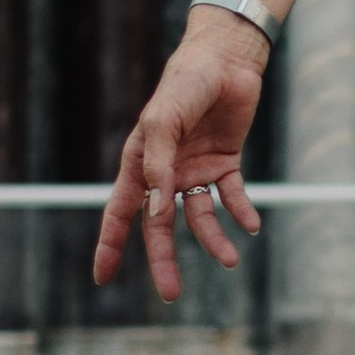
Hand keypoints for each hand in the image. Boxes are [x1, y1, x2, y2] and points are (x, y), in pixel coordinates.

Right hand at [93, 21, 267, 303]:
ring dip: (213, 239)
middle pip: (161, 225)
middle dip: (164, 260)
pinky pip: (231, 195)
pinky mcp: (225, 162)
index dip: (110, 245)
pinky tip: (251, 226)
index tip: (103, 277)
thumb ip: (157, 167)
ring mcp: (195, 169)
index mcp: (140, 164)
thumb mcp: (162, 122)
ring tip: (230, 259)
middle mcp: (165, 173)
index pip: (120, 212)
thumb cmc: (185, 84)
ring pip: (200, 216)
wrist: (225, 59)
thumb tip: (156, 213)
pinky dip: (241, 211)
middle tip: (170, 294)